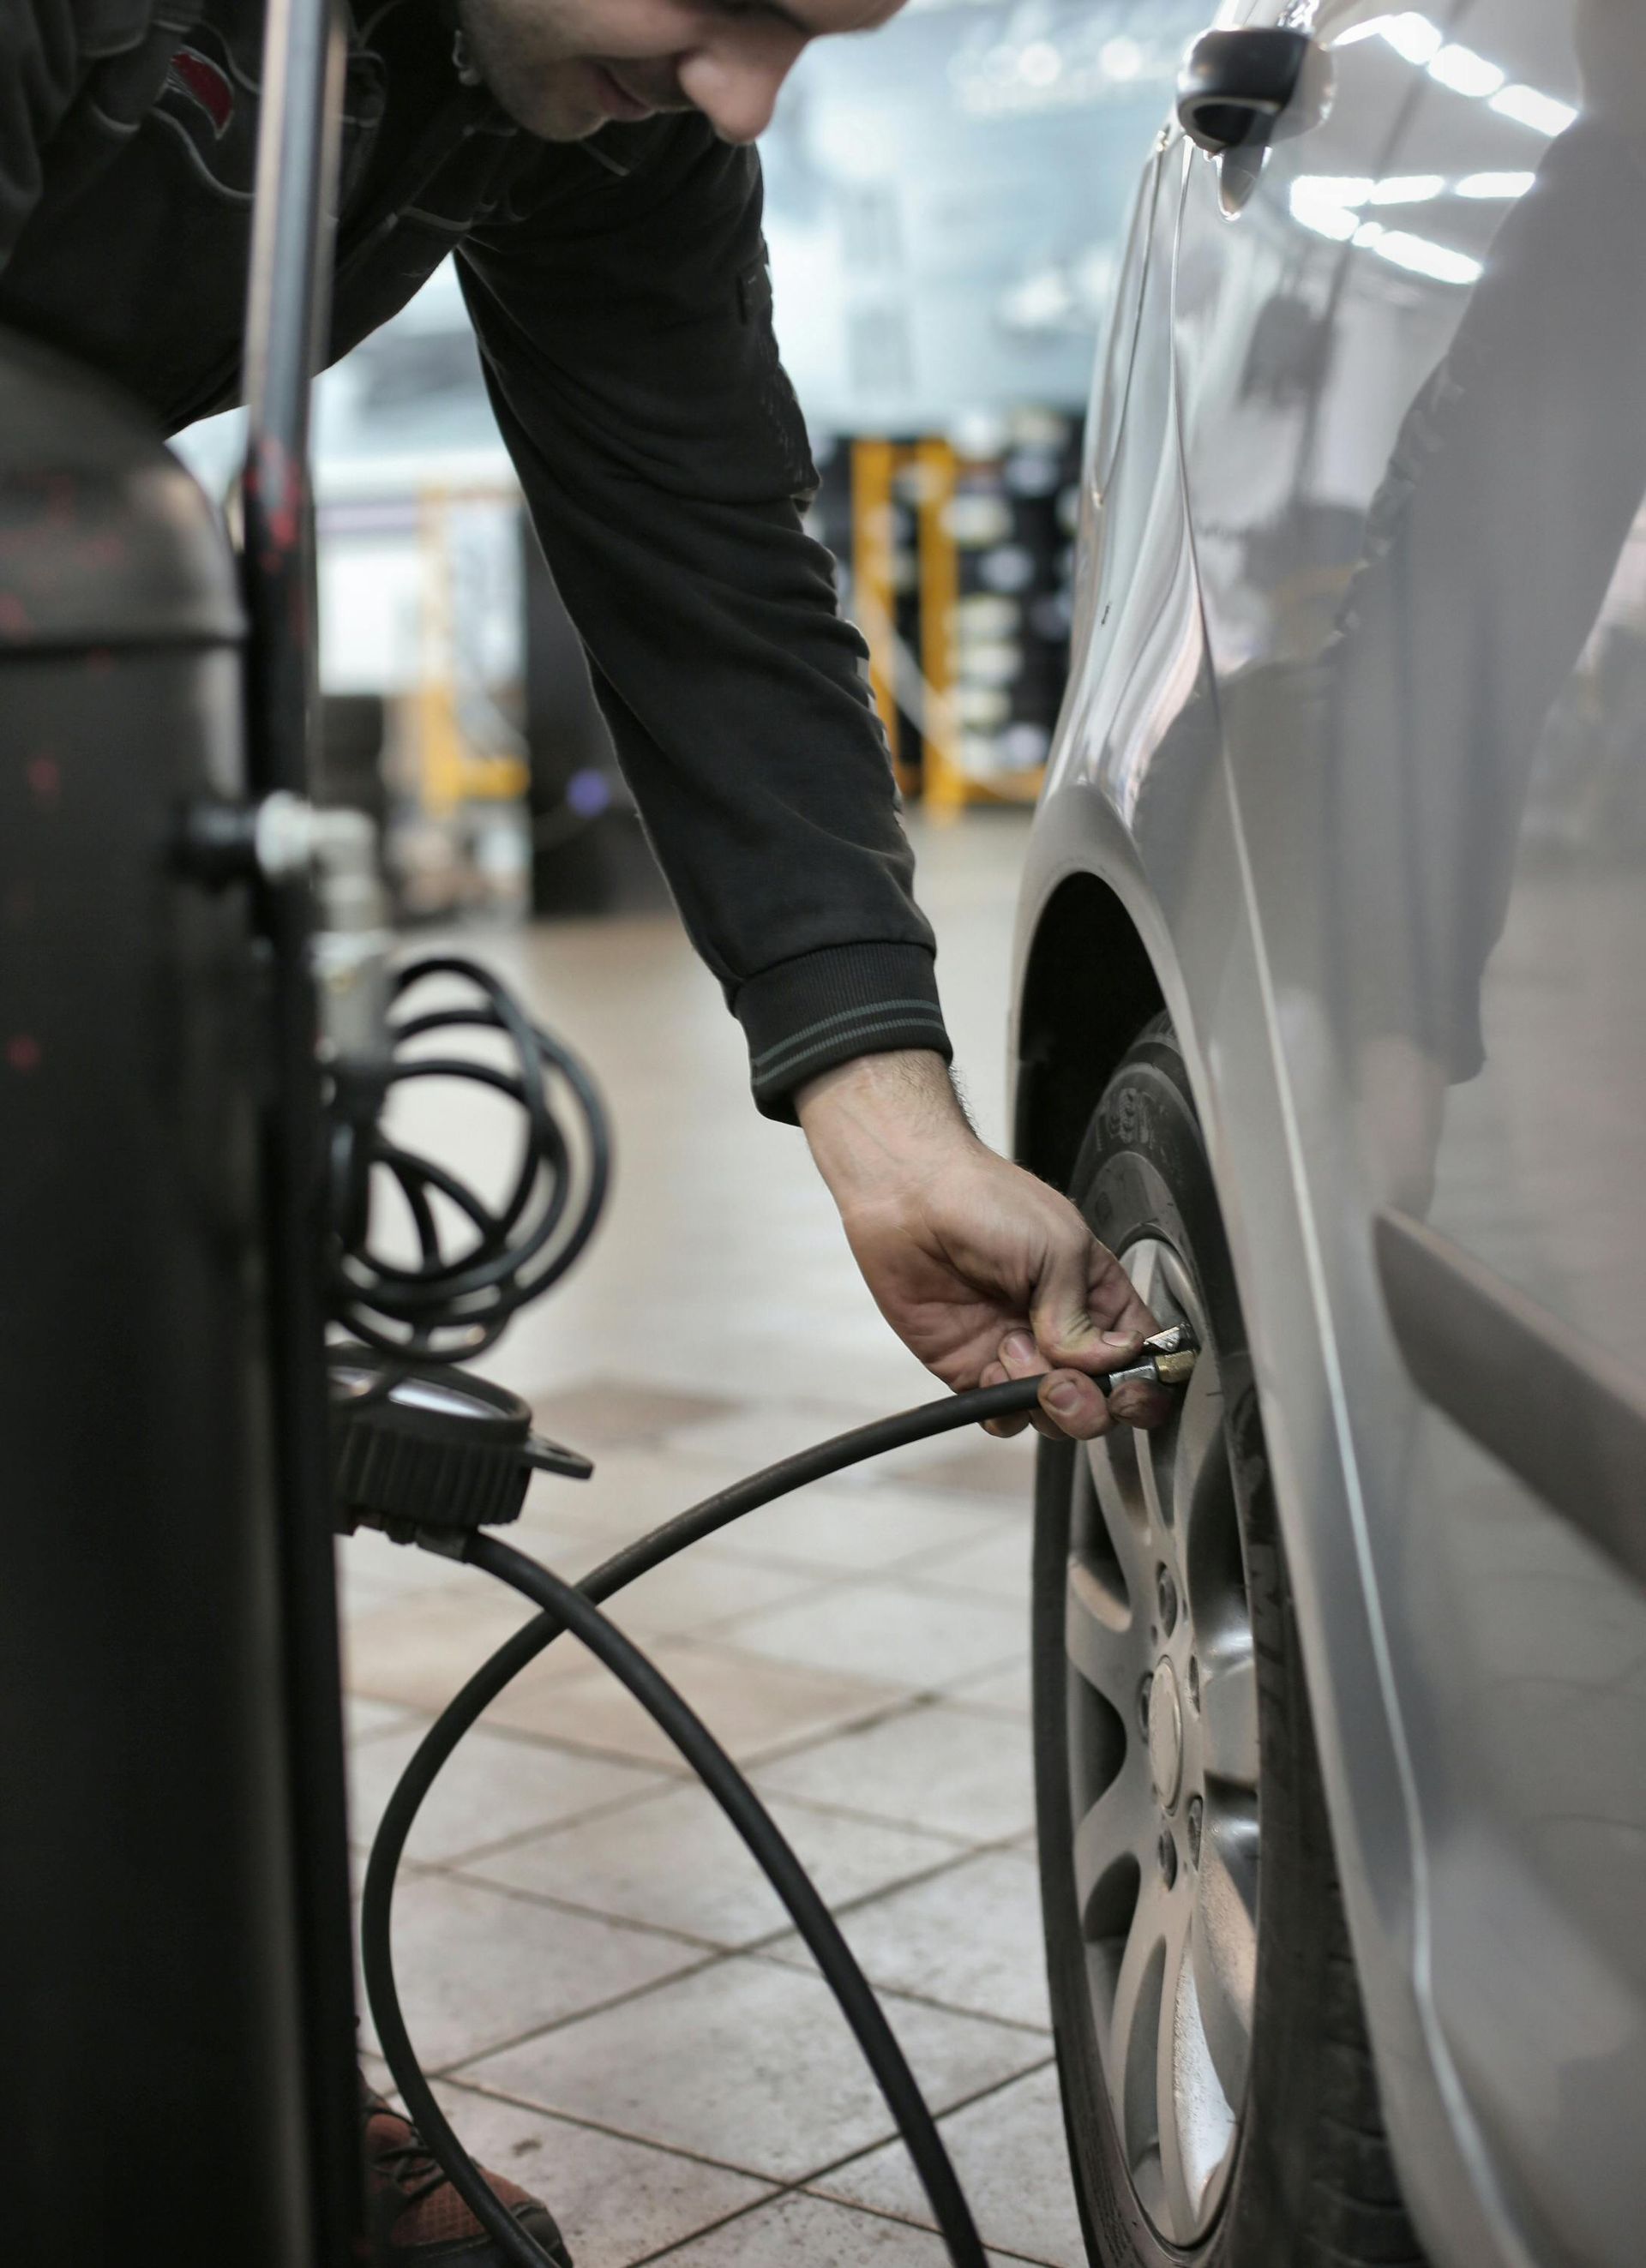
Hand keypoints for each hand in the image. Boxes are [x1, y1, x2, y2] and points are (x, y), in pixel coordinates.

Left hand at [796, 1049, 1165, 1438]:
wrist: (909, 1199)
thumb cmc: (985, 1201)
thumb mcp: (1057, 1245)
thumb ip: (1081, 1314)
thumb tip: (1102, 1365)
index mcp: (1099, 1296)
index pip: (1144, 1358)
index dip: (1147, 1384)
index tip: (1129, 1388)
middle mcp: (1066, 1332)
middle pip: (1106, 1401)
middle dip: (1091, 1404)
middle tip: (1063, 1379)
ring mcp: (1021, 1355)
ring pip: (1057, 1417)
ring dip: (1042, 1399)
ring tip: (1012, 1347)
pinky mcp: (974, 1372)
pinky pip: (1004, 1418)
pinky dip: (1003, 1408)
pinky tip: (990, 1365)